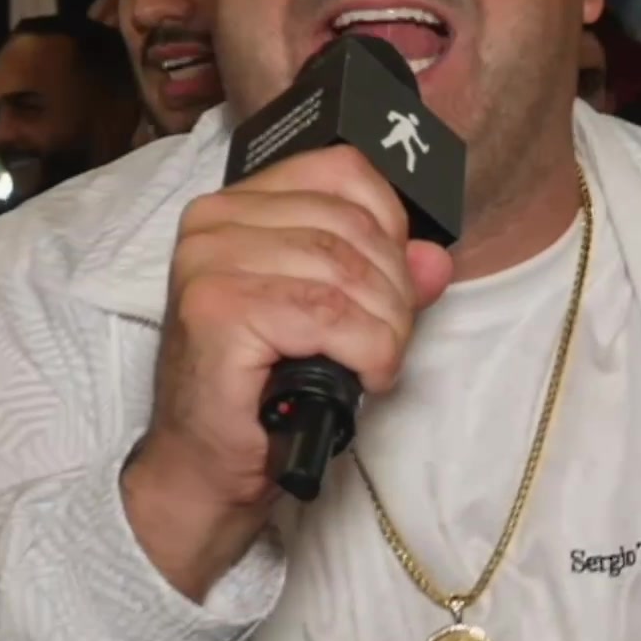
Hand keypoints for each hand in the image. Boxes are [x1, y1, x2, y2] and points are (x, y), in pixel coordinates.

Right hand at [123, 143, 452, 598]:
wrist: (205, 468)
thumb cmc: (263, 393)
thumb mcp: (332, 321)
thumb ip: (382, 279)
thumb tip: (435, 258)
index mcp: (237, 206)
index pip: (343, 172)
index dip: (391, 228)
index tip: (394, 286)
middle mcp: (213, 222)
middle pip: (352, 226)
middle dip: (395, 291)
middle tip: (391, 342)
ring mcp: (209, 263)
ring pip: (346, 271)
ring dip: (385, 327)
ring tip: (377, 364)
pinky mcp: (218, 311)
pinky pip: (328, 314)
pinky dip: (367, 349)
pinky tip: (364, 376)